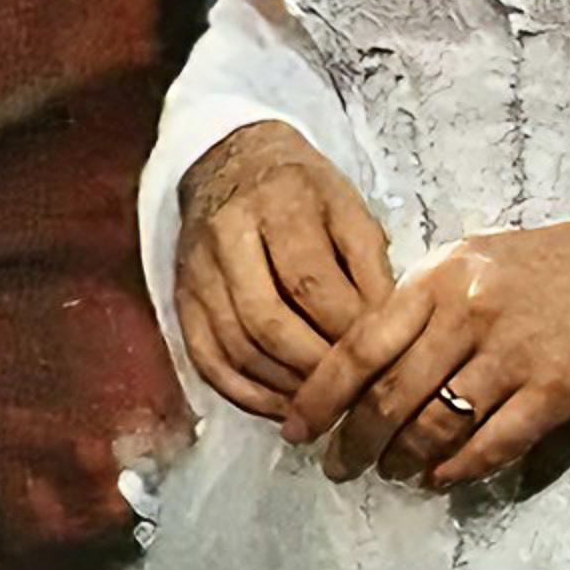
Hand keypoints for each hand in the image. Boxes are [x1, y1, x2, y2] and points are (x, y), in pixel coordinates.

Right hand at [174, 121, 392, 422]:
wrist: (232, 162)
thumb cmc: (305, 192)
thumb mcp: (349, 207)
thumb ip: (370, 265)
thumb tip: (389, 334)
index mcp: (280, 202)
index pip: (310, 282)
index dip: (346, 332)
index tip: (381, 362)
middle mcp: (228, 234)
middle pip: (267, 321)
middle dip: (315, 369)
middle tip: (353, 394)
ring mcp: (197, 270)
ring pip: (236, 347)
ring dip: (283, 388)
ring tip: (325, 406)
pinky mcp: (181, 299)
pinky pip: (207, 361)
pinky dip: (246, 394)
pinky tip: (283, 407)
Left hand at [278, 207, 569, 491]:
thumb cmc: (567, 263)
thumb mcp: (484, 260)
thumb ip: (426, 300)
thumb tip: (364, 360)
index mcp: (443, 273)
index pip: (359, 343)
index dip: (319, 394)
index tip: (296, 427)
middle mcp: (471, 311)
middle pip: (388, 396)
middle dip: (353, 442)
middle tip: (337, 467)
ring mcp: (515, 353)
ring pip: (433, 428)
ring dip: (401, 461)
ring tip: (390, 473)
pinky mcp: (556, 391)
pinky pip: (489, 447)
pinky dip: (456, 470)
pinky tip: (441, 477)